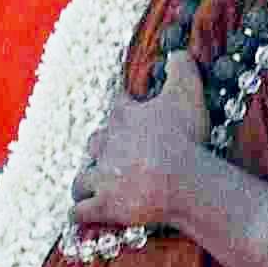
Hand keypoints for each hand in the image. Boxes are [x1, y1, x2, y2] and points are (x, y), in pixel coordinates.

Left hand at [69, 52, 217, 237]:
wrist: (180, 179)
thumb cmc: (184, 136)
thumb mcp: (187, 91)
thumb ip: (181, 67)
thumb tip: (177, 51)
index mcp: (124, 117)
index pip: (117, 106)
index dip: (124, 109)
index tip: (130, 112)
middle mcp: (106, 144)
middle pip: (95, 143)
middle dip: (102, 149)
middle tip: (115, 156)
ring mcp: (102, 177)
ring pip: (81, 179)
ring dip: (86, 183)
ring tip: (92, 187)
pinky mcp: (103, 205)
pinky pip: (80, 211)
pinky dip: (79, 213)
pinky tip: (80, 215)